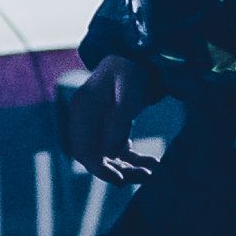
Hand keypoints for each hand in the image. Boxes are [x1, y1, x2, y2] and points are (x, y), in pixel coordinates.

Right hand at [58, 55, 163, 183]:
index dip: (99, 167)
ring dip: (129, 167)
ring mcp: (96, 125)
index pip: (83, 148)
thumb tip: (112, 153)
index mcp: (82, 109)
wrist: (136, 56)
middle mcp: (85, 120)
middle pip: (95, 156)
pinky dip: (134, 159)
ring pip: (108, 157)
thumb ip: (119, 121)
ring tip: (152, 172)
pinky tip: (152, 163)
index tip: (120, 179)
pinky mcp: (110, 128)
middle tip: (144, 176)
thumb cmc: (131, 71)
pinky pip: (118, 150)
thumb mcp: (128, 93)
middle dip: (118, 170)